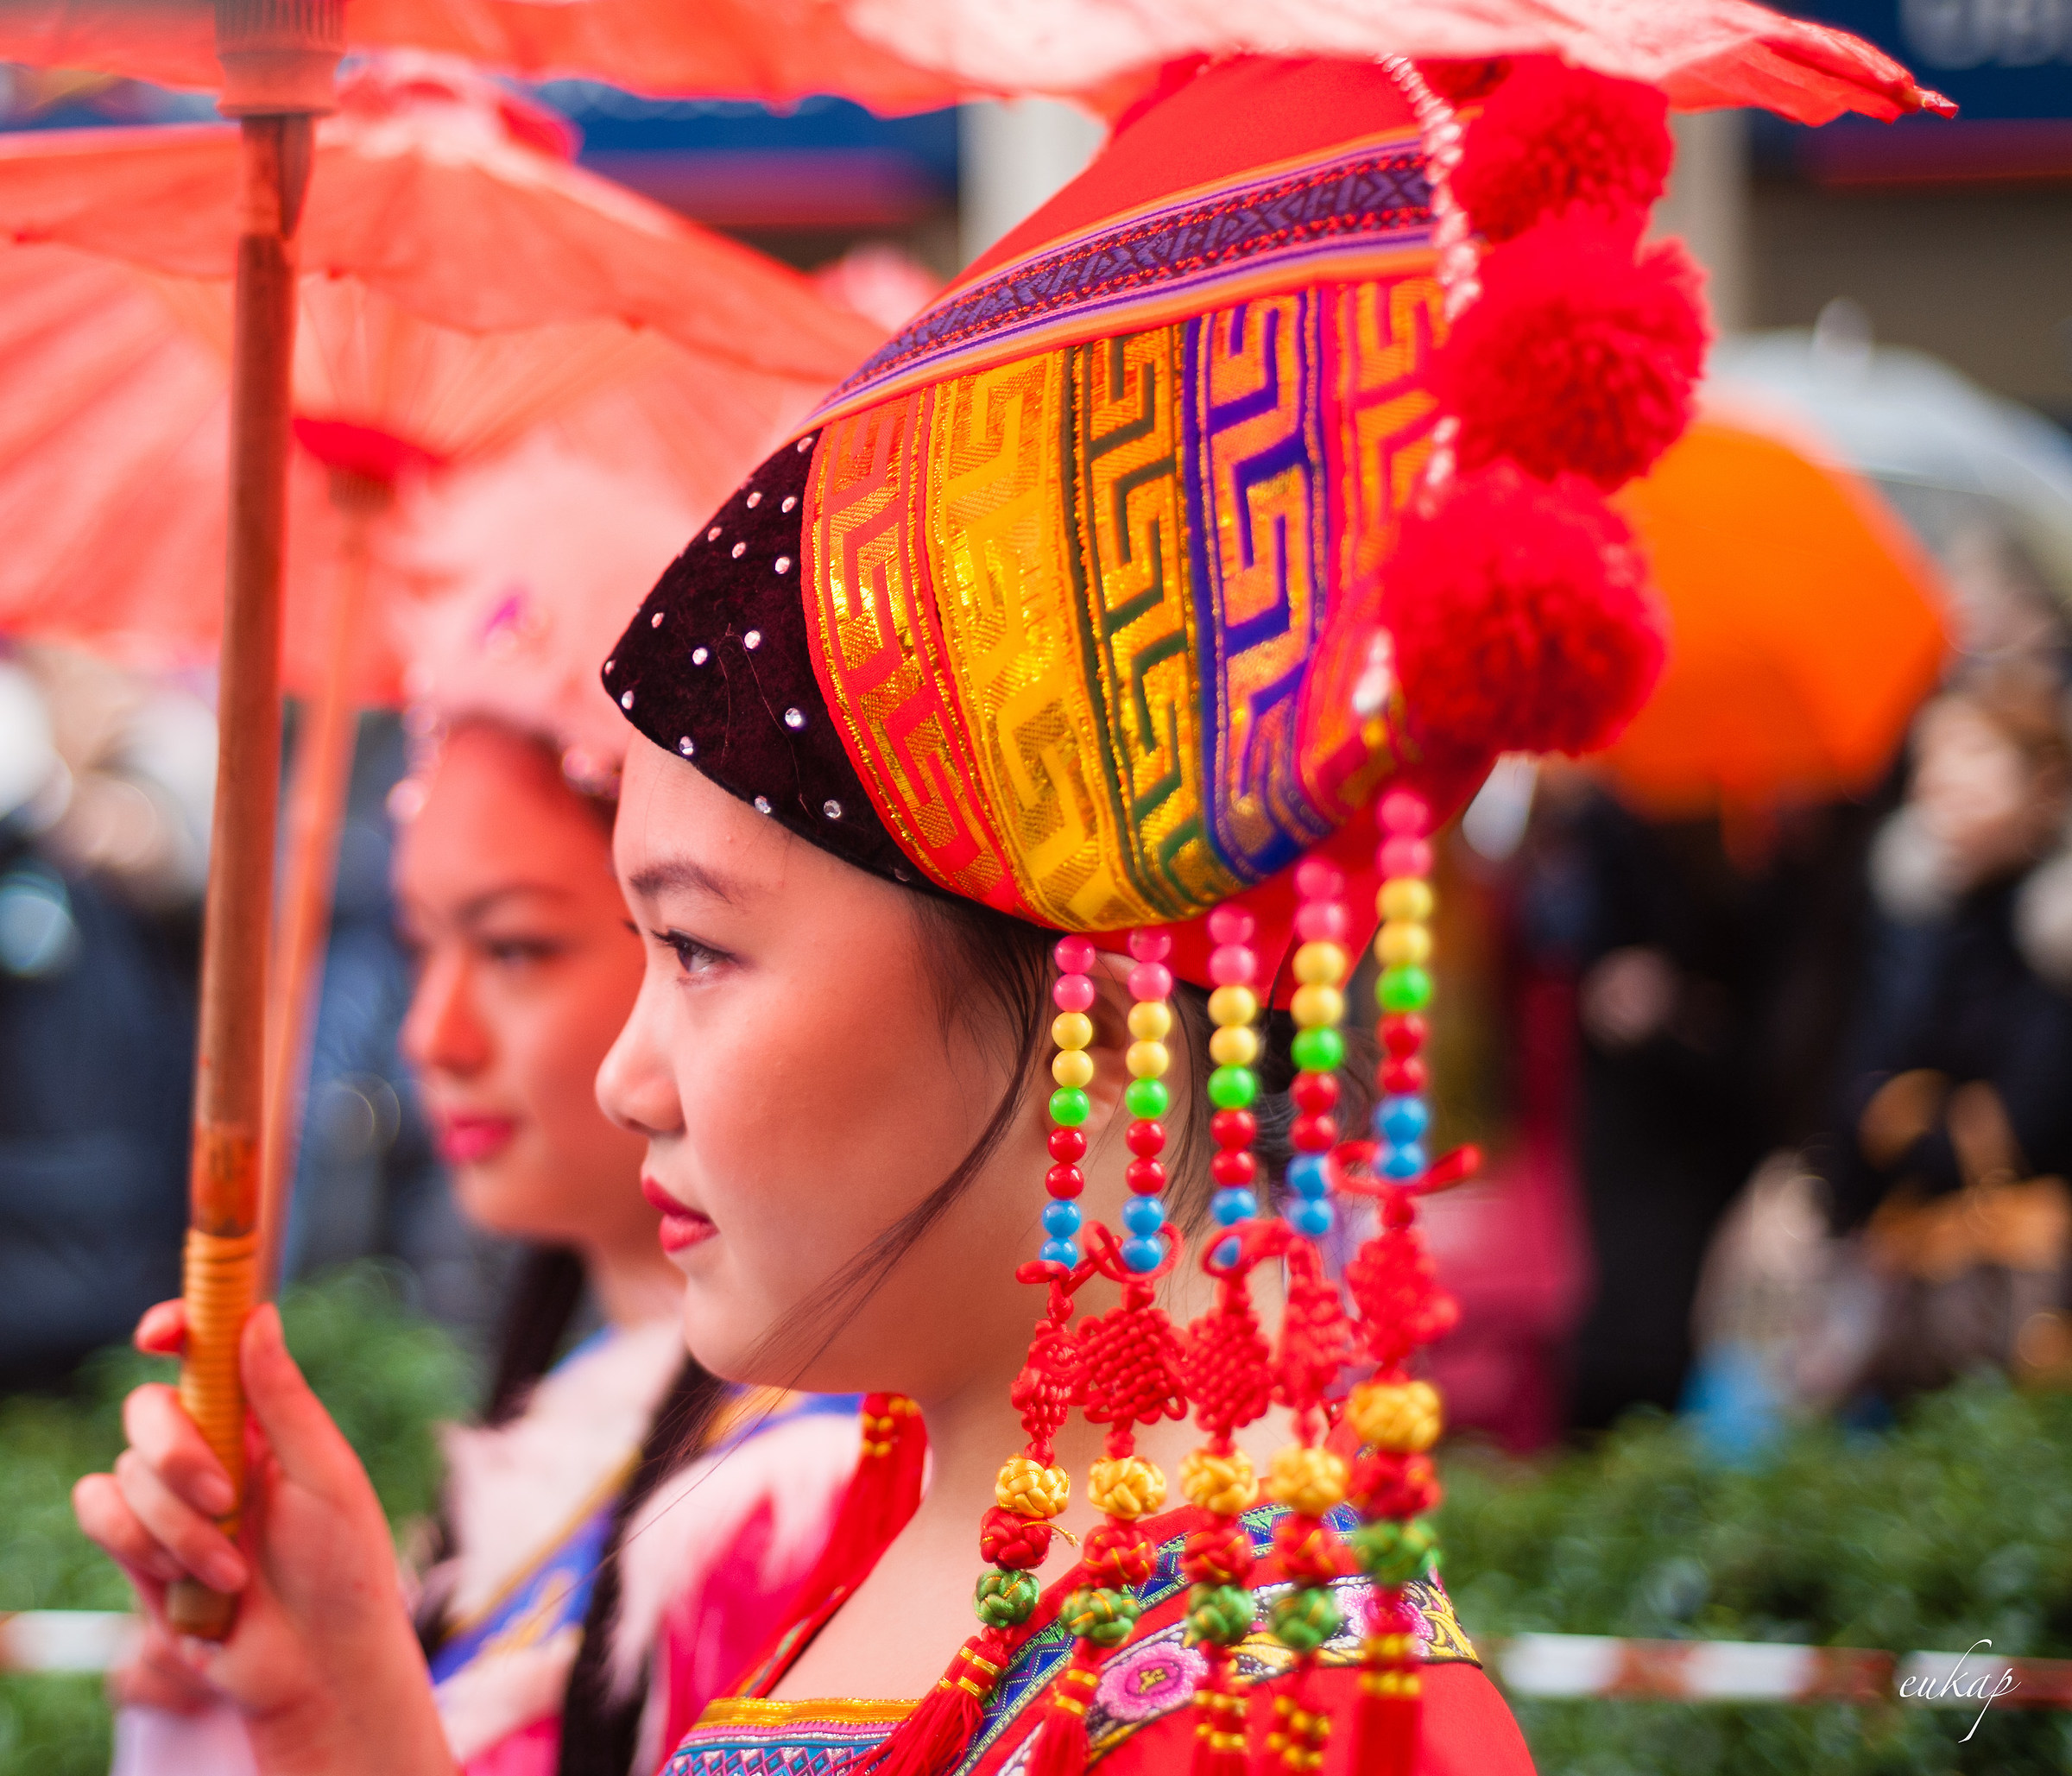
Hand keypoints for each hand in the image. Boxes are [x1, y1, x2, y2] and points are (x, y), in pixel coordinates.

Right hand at [73, 1301, 454, 1775]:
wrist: (314, 1666)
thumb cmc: (343, 1567)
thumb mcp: (328, 1475)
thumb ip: (284, 1398)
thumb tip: (259, 1314)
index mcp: (263, 1420)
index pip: (207, 1353)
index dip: (178, 1326)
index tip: (160, 1332)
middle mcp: (212, 1450)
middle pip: (148, 1406)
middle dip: (176, 1451)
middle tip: (226, 1496)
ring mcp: (172, 1499)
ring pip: (126, 1469)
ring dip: (178, 1526)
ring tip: (232, 1572)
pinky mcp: (139, 1549)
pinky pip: (100, 1511)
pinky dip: (140, 1546)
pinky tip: (190, 1583)